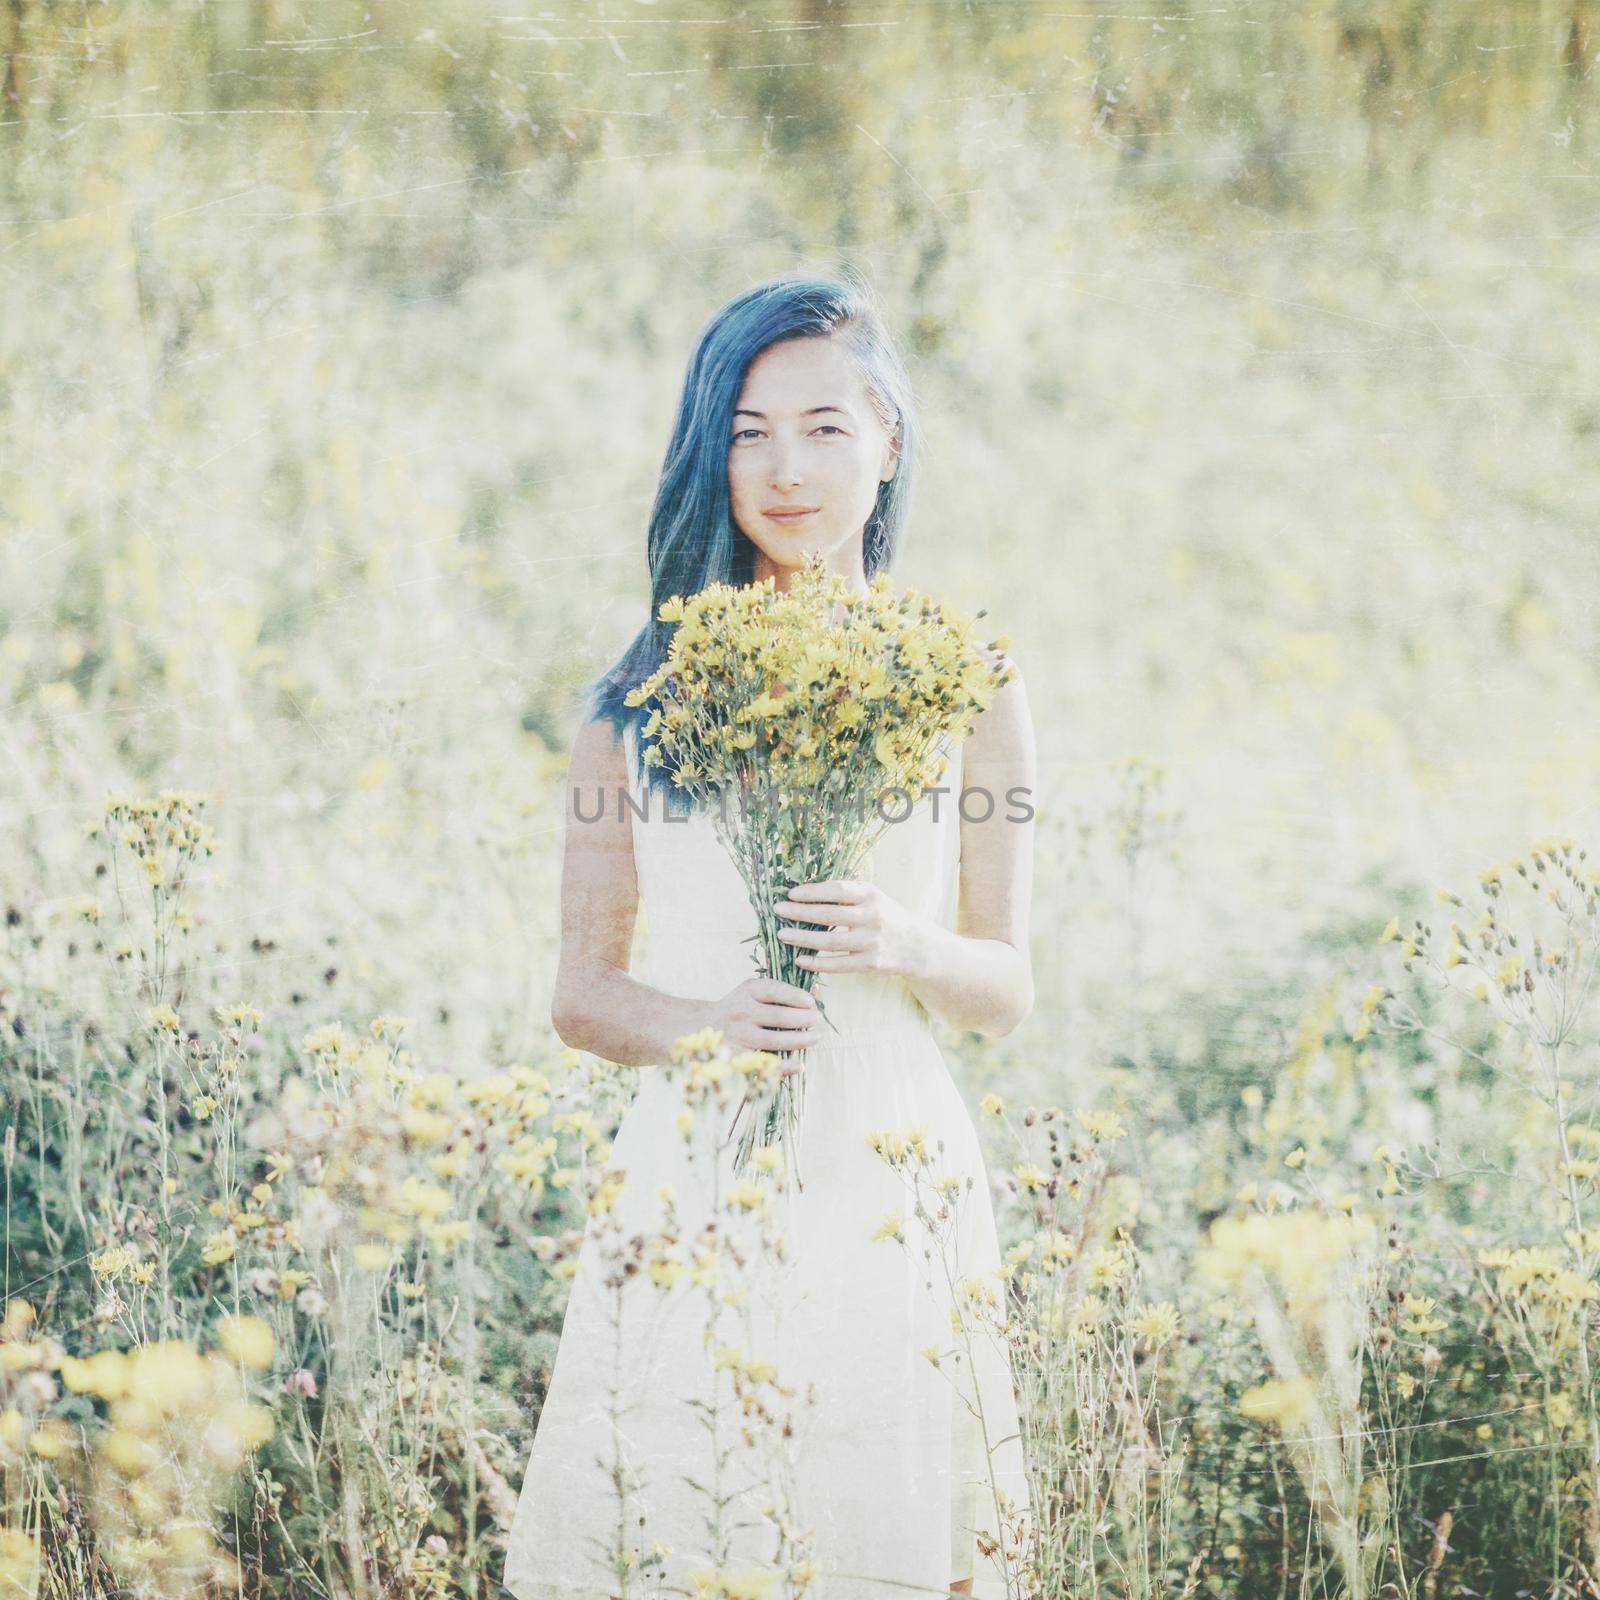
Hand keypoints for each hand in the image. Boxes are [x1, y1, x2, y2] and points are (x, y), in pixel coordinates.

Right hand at [702, 977, 820, 1075]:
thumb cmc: (738, 1008)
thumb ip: (781, 992)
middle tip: (817, 1020)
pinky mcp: (737, 1057)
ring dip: (798, 1040)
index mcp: (746, 992)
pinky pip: (763, 1063)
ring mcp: (738, 1036)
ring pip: (773, 1041)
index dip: (796, 996)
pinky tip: (799, 1065)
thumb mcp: (752, 992)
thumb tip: (818, 992)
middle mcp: (741, 1012)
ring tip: (815, 1038)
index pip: (774, 991)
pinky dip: (783, 1066)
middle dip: (803, 1019)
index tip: (811, 1002)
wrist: (700, 1027)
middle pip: (777, 1017)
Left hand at [774, 879, 923, 979]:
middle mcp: (872, 917)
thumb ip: (846, 892)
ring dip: (802, 938)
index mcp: (871, 895)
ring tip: (782, 935)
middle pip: (829, 915)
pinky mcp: (870, 964)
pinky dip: (817, 963)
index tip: (791, 893)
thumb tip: (805, 888)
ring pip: (830, 941)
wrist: (916, 945)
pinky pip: (838, 965)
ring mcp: (871, 942)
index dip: (812, 892)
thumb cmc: (885, 915)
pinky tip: (800, 960)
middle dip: (799, 913)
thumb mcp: (872, 896)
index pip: (837, 890)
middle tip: (778, 910)